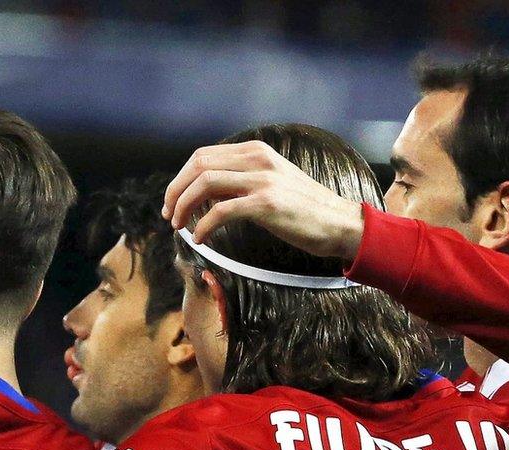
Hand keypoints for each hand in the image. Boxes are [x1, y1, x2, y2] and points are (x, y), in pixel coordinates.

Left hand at [163, 140, 366, 262]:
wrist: (339, 222)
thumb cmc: (302, 208)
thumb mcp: (270, 181)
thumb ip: (240, 179)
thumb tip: (204, 191)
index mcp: (255, 151)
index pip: (202, 156)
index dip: (180, 179)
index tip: (172, 201)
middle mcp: (257, 159)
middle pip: (197, 166)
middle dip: (175, 191)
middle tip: (169, 216)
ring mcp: (262, 179)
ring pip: (204, 184)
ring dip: (184, 207)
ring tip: (181, 227)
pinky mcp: (266, 203)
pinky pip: (220, 211)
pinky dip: (203, 226)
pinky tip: (201, 238)